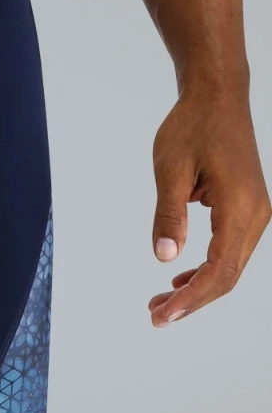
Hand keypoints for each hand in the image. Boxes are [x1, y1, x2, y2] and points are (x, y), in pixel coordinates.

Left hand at [148, 87, 270, 326]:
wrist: (217, 96)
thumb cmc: (192, 126)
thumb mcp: (170, 169)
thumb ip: (169, 215)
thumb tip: (165, 257)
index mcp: (240, 207)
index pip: (220, 270)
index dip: (193, 298)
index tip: (164, 315)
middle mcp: (255, 215)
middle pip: (229, 275)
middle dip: (193, 300)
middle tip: (156, 315)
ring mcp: (255, 211)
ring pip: (231, 264)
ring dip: (198, 285)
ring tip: (162, 301)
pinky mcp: (247, 206)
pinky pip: (230, 247)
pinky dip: (207, 266)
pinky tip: (180, 276)